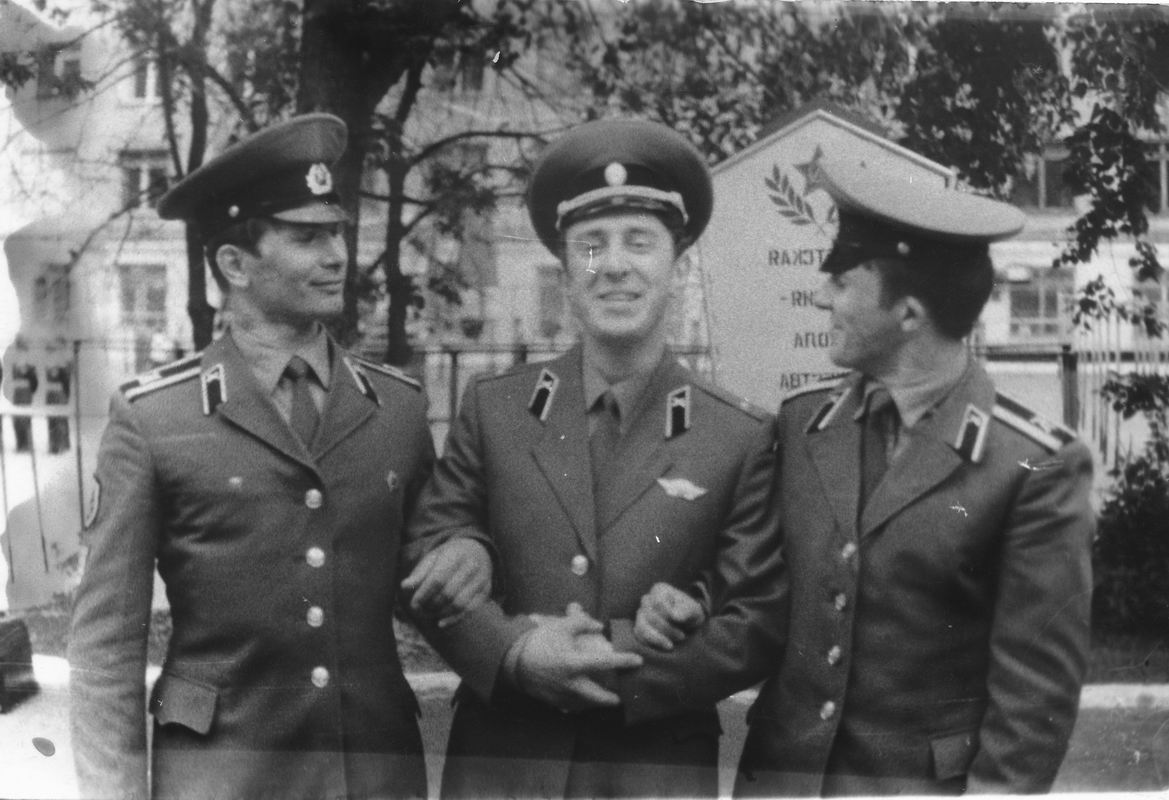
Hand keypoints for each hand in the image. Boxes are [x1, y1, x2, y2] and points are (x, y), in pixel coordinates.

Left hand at [401, 538, 491, 627]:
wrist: (476, 551)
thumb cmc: (447, 557)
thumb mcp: (432, 559)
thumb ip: (419, 573)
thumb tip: (404, 587)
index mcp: (455, 554)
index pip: (437, 579)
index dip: (424, 594)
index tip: (413, 604)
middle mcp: (472, 565)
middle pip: (448, 594)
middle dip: (431, 606)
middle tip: (420, 612)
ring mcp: (481, 579)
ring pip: (460, 604)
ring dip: (441, 614)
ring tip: (429, 615)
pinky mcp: (485, 591)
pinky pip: (469, 610)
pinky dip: (454, 619)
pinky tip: (440, 624)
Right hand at [515, 606, 641, 711]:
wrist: (511, 659)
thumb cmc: (538, 641)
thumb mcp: (561, 626)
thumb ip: (582, 622)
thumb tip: (599, 626)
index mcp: (574, 664)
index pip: (605, 663)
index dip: (623, 661)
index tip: (638, 660)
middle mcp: (570, 684)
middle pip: (597, 697)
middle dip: (611, 699)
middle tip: (620, 698)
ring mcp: (560, 695)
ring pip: (584, 704)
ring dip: (595, 703)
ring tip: (604, 700)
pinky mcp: (552, 701)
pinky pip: (570, 706)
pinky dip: (579, 704)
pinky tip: (582, 701)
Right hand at [634, 582, 706, 650]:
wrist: (687, 625)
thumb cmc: (690, 614)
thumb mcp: (694, 610)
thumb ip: (687, 610)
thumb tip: (675, 616)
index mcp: (659, 590)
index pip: (658, 601)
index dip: (668, 614)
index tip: (681, 622)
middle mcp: (647, 600)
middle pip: (650, 615)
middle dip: (666, 629)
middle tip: (682, 636)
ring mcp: (641, 614)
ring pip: (641, 627)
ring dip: (658, 638)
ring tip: (671, 645)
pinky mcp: (638, 627)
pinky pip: (639, 636)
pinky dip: (651, 643)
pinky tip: (664, 646)